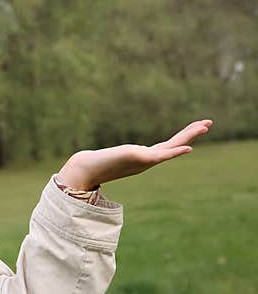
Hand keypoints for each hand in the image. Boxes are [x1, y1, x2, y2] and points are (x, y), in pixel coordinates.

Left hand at [57, 119, 212, 189]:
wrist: (84, 170)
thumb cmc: (95, 164)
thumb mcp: (111, 156)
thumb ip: (116, 155)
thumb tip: (111, 154)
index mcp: (143, 158)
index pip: (166, 147)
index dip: (181, 140)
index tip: (196, 129)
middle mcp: (146, 160)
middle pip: (173, 146)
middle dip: (191, 134)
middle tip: (209, 122)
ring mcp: (144, 160)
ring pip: (171, 148)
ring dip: (188, 137)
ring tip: (205, 126)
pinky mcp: (138, 159)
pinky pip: (161, 156)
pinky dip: (175, 152)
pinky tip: (188, 149)